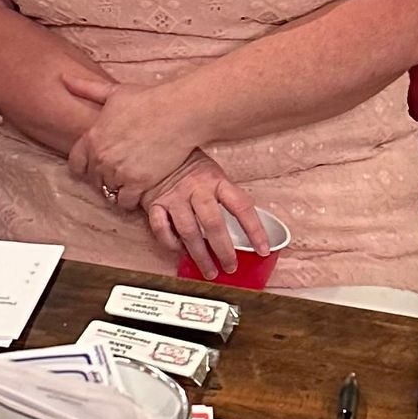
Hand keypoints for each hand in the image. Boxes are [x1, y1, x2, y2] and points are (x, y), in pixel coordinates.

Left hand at [63, 72, 202, 205]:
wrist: (178, 112)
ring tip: (129, 181)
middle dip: (103, 177)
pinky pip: (125, 202)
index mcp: (93, 137)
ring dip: (117, 188)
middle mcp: (101, 158)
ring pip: (109, 191)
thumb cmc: (148, 99)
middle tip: (119, 171)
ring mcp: (119, 172)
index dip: (84, 167)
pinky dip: (130, 199)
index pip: (76, 164)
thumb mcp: (114, 92)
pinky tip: (139, 189)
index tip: (95, 167)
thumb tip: (64, 78)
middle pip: (94, 179)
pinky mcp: (138, 183)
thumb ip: (86, 89)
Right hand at [140, 152, 268, 277]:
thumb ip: (225, 197)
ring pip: (189, 231)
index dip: (254, 230)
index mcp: (216, 180)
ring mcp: (175, 196)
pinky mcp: (154, 203)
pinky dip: (171, 244)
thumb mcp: (213, 173)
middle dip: (224, 251)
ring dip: (200, 255)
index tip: (263, 249)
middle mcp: (196, 188)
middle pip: (213, 224)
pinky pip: (162, 229)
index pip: (241, 207)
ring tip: (209, 270)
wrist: (158, 148)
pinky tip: (179, 252)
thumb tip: (244, 228)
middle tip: (231, 267)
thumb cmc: (189, 164)